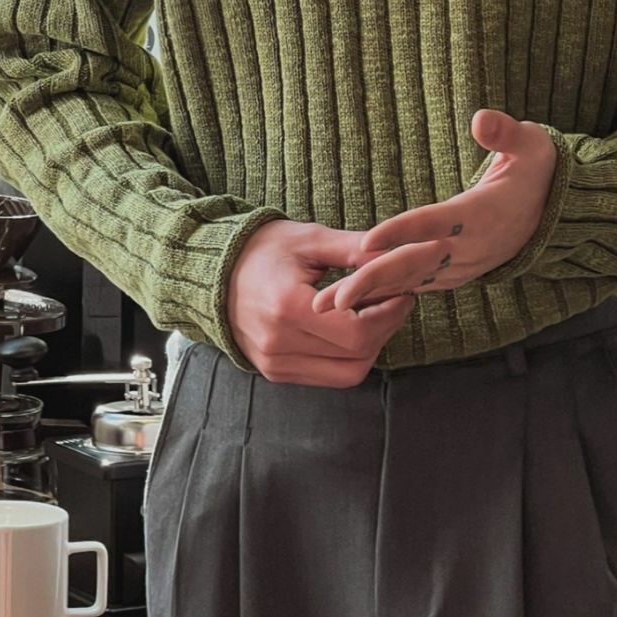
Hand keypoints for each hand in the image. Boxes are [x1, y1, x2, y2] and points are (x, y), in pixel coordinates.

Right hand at [227, 219, 415, 385]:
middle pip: (357, 356)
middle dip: (385, 329)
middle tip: (394, 302)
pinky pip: (328, 376)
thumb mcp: (309, 239)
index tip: (403, 294)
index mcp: (287, 308)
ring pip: (347, 373)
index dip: (389, 316)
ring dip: (370, 347)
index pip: (357, 332)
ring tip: (373, 316)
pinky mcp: (276, 373)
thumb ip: (354, 249)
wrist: (213, 271)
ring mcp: (275, 364)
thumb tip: (396, 254)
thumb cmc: (263, 249)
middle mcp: (279, 344)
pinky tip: (351, 329)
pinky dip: (348, 357)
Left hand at [311, 108, 556, 314]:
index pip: (435, 223)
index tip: (366, 242)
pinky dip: (385, 295)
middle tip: (331, 300)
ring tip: (328, 306)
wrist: (555, 211)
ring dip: (369, 294)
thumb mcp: (532, 142)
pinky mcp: (455, 272)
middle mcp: (469, 246)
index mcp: (481, 214)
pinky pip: (416, 286)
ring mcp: (462, 265)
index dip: (401, 232)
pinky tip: (355, 301)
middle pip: (414, 265)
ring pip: (410, 282)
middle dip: (372, 282)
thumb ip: (505, 132)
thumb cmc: (536, 169)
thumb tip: (481, 119)